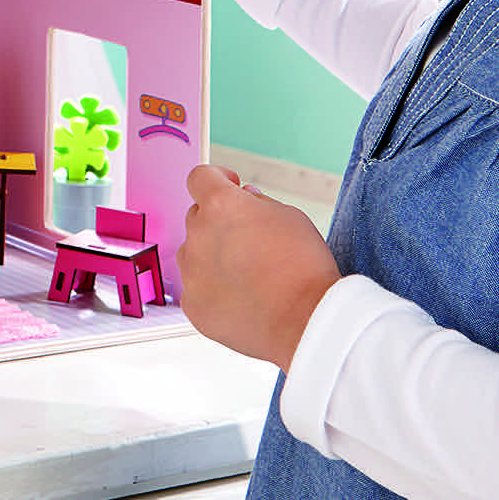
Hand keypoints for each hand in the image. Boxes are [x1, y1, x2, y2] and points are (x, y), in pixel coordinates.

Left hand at [178, 164, 339, 370]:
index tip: (229, 185)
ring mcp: (191, 271)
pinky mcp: (192, 303)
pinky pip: (197, 287)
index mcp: (221, 206)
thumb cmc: (305, 269)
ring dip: (213, 255)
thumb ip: (260, 202)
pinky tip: (244, 298)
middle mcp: (198, 234)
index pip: (201, 177)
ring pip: (194, 253)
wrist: (306, 322)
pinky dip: (214, 289)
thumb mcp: (292, 217)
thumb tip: (244, 197)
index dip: (216, 178)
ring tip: (251, 275)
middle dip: (219, 221)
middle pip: (198, 216)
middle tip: (251, 240)